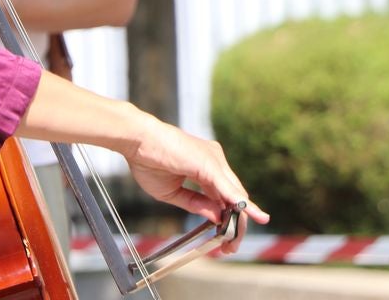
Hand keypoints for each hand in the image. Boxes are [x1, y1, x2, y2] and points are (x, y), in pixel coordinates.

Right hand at [125, 117, 268, 253]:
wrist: (136, 141)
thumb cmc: (147, 161)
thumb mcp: (173, 192)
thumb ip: (195, 204)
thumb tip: (217, 218)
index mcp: (205, 167)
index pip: (224, 196)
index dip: (227, 218)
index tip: (225, 239)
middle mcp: (215, 161)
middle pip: (234, 197)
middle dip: (236, 224)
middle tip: (231, 247)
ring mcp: (215, 161)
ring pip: (235, 195)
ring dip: (239, 220)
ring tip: (234, 242)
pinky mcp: (210, 164)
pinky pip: (229, 189)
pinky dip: (240, 205)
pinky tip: (251, 216)